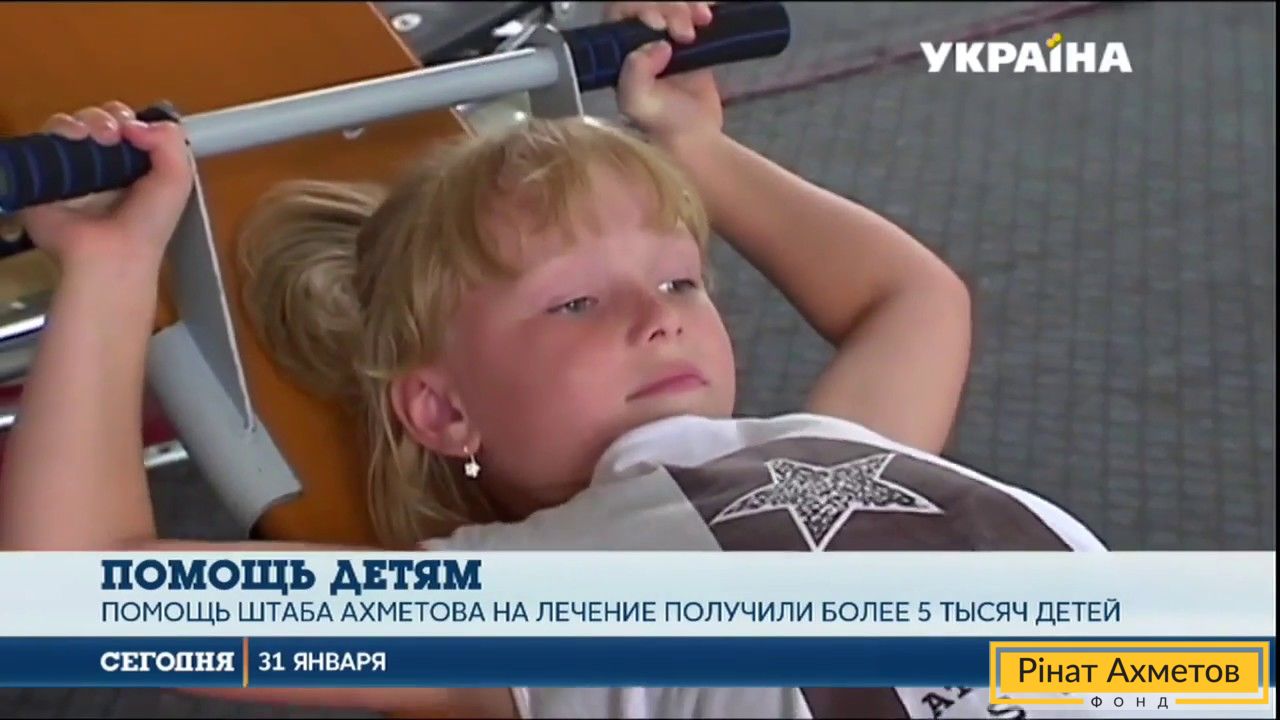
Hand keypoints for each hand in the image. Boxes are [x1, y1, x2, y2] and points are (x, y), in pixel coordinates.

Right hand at [18, 101, 192, 274]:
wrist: (111, 252)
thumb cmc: (148, 222)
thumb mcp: (178, 181)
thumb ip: (171, 142)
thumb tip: (135, 123)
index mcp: (135, 166)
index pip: (129, 126)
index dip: (132, 119)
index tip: (135, 126)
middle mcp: (103, 164)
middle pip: (100, 119)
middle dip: (109, 117)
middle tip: (114, 134)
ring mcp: (73, 167)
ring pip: (74, 123)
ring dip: (88, 120)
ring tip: (97, 137)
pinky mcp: (45, 172)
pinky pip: (46, 137)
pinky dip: (60, 129)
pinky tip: (74, 138)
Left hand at [609, 2, 723, 148]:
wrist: (696, 136)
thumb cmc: (662, 123)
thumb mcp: (637, 103)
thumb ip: (634, 74)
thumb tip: (657, 44)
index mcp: (620, 51)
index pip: (622, 12)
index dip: (640, 10)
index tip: (659, 24)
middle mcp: (641, 39)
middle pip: (650, 3)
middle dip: (669, 9)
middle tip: (685, 33)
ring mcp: (668, 37)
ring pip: (673, 3)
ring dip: (687, 6)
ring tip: (700, 25)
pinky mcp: (692, 38)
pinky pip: (693, 10)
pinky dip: (701, 6)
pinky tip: (707, 17)